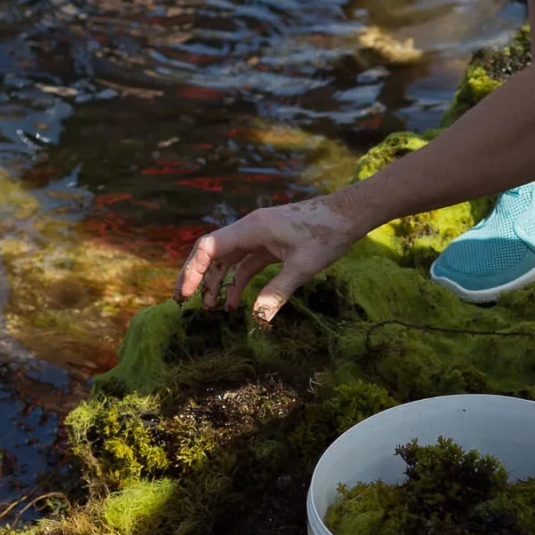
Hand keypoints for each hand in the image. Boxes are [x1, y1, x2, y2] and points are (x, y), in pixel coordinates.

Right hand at [176, 195, 365, 325]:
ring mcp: (260, 235)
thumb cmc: (326, 234)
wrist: (349, 215)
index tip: (185, 294)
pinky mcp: (271, 243)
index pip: (209, 248)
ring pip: (229, 258)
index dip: (192, 270)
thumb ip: (277, 292)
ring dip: (218, 281)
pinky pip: (247, 262)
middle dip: (197, 276)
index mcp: (251, 229)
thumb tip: (257, 319)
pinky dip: (239, 280)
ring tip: (211, 308)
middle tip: (185, 302)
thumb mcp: (302, 267)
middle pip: (213, 252)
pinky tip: (235, 302)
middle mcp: (250, 229)